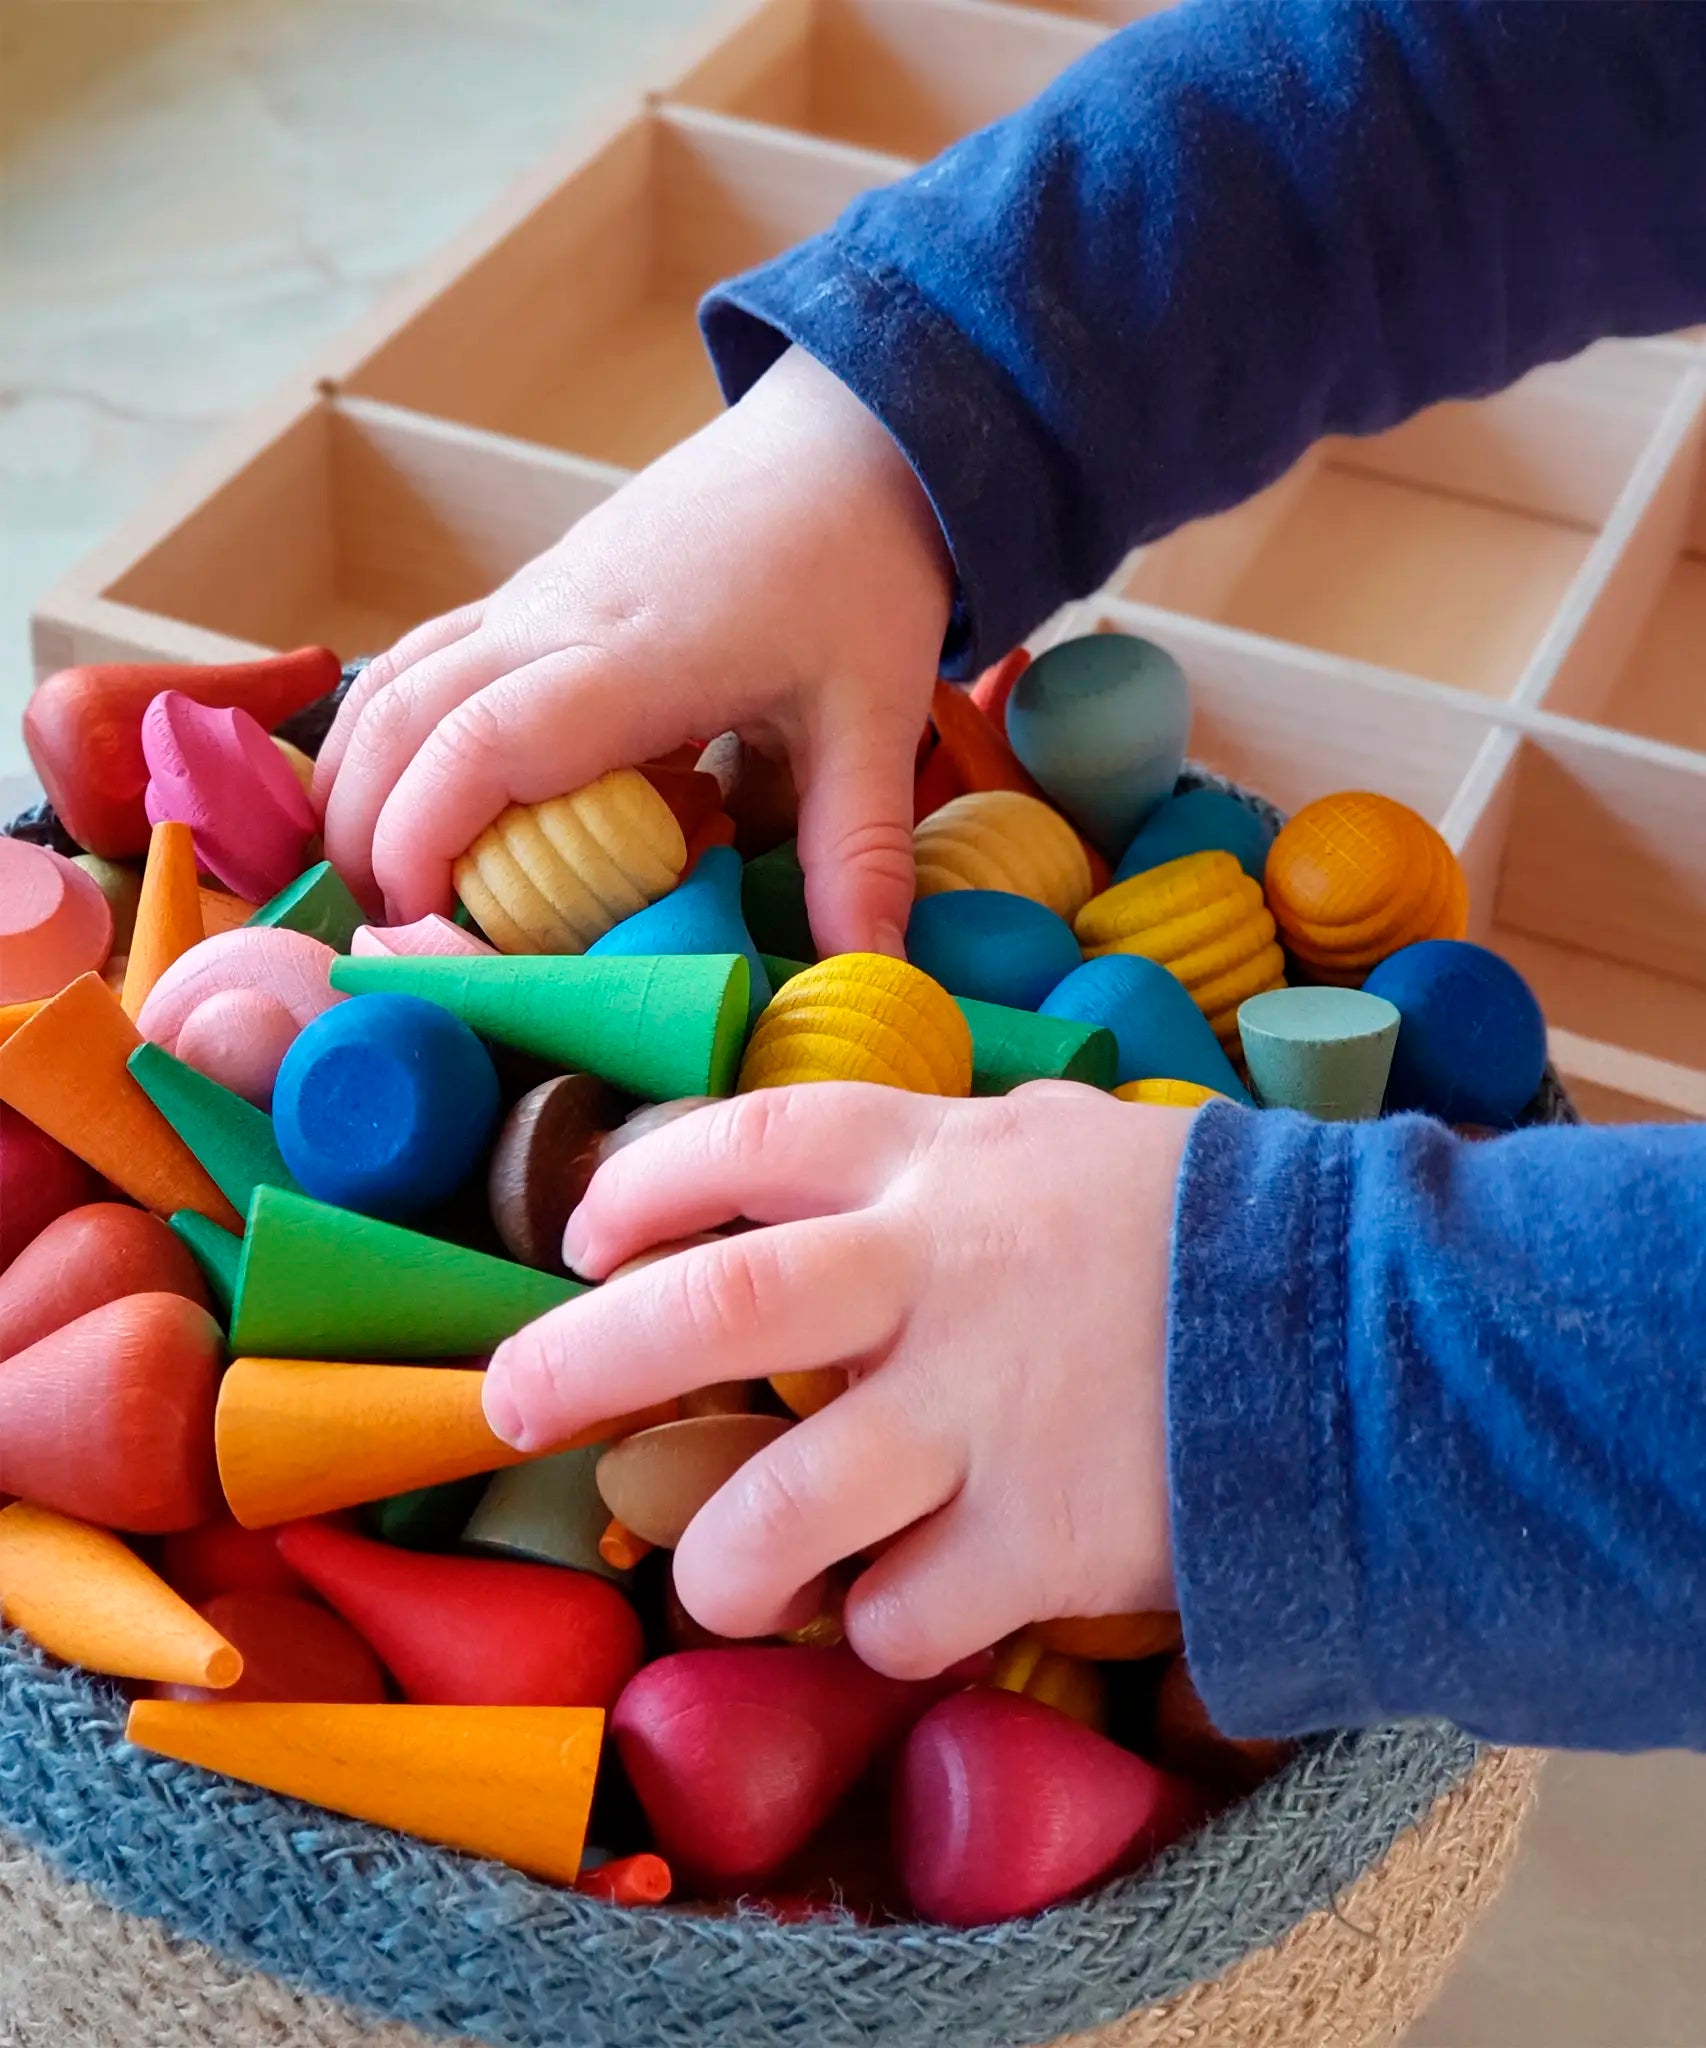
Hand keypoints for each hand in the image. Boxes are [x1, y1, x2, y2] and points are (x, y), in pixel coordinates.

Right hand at [312, 348, 953, 951]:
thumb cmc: (860, 569)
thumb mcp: (873, 720)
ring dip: (357, 782)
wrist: (847, 436)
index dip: (423, 841)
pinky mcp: (535, 589)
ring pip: (391, 680)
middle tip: (392, 936)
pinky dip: (387, 732)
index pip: (478, 746)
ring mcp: (533, 596)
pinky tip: (399, 794)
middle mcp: (554, 619)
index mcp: (631, 658)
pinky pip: (423, 656)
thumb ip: (859, 853)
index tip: (422, 930)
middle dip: (367, 834)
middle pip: (402, 717)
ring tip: (377, 883)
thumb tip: (870, 978)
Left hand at [482, 1083, 1191, 1678]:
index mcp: (943, 1161)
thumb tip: (844, 1174)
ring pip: (785, 1507)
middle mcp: (940, 1277)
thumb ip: (950, 1154)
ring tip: (713, 1582)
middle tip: (506, 1406)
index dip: (646, 1184)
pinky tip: (904, 1614)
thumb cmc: (1203, 1227)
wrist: (1369, 1330)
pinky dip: (881, 1630)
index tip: (584, 1238)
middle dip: (583, 1359)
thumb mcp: (1067, 1144)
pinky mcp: (1042, 1537)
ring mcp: (985, 1412)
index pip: (756, 1139)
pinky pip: (905, 1615)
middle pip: (715, 1304)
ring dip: (723, 1562)